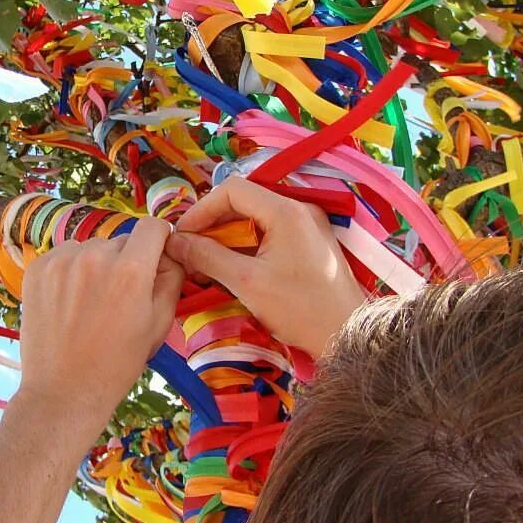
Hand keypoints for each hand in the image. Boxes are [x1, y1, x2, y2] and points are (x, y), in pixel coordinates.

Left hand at [17, 217, 183, 431]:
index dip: (158, 240)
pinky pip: (65, 255)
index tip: (154, 256)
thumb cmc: (118, 363)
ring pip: (92, 248)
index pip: (151, 226)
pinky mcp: (38, 268)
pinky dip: (71, 271)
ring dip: (97, 265)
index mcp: (131, 270)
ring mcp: (62, 260)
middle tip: (119, 297)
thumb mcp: (159, 324)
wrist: (64, 390)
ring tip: (91, 303)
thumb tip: (170, 253)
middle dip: (126, 261)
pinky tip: (70, 302)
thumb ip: (170, 279)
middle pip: (121, 240)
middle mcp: (95, 256)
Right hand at [166, 176, 365, 355]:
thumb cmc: (299, 309)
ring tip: (206, 260)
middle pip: (243, 201)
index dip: (201, 209)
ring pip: (255, 217)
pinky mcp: (310, 241)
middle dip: (212, 223)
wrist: (348, 332)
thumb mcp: (246, 283)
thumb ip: (208, 257)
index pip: (231, 190)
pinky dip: (247, 243)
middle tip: (190, 249)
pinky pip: (270, 230)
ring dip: (227, 234)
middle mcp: (298, 209)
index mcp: (285, 211)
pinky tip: (232, 264)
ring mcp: (307, 224)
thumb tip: (175, 242)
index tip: (183, 235)